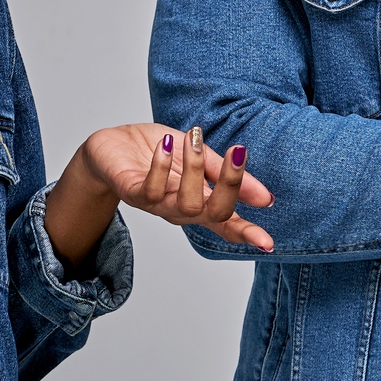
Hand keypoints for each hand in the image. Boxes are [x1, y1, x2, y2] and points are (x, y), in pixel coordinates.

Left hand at [43, 123, 275, 265]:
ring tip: (193, 137)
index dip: (247, 234)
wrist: (111, 145)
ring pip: (184, 203)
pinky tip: (164, 144)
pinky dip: (160, 166)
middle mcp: (180, 209)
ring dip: (193, 169)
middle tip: (237, 153)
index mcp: (199, 200)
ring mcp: (156, 203)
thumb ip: (225, 174)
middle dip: (229, 185)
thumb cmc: (158, 152)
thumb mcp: (200, 157)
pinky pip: (149, 189)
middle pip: (212, 214)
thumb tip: (267, 199)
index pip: (227, 224)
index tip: (268, 243)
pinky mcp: (133, 193)